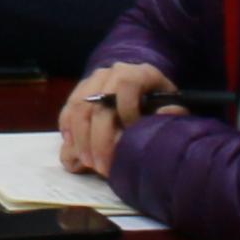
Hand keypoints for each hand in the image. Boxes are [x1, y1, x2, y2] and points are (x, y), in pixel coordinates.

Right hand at [60, 61, 175, 180]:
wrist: (141, 87)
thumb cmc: (158, 102)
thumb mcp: (172, 104)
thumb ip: (172, 111)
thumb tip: (168, 112)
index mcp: (136, 73)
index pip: (125, 87)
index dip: (127, 113)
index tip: (132, 137)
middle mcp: (110, 73)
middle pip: (96, 106)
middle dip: (98, 141)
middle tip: (103, 167)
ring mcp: (91, 82)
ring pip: (77, 110)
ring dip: (81, 141)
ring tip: (89, 163)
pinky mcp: (77, 93)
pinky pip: (67, 113)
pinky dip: (69, 133)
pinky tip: (76, 151)